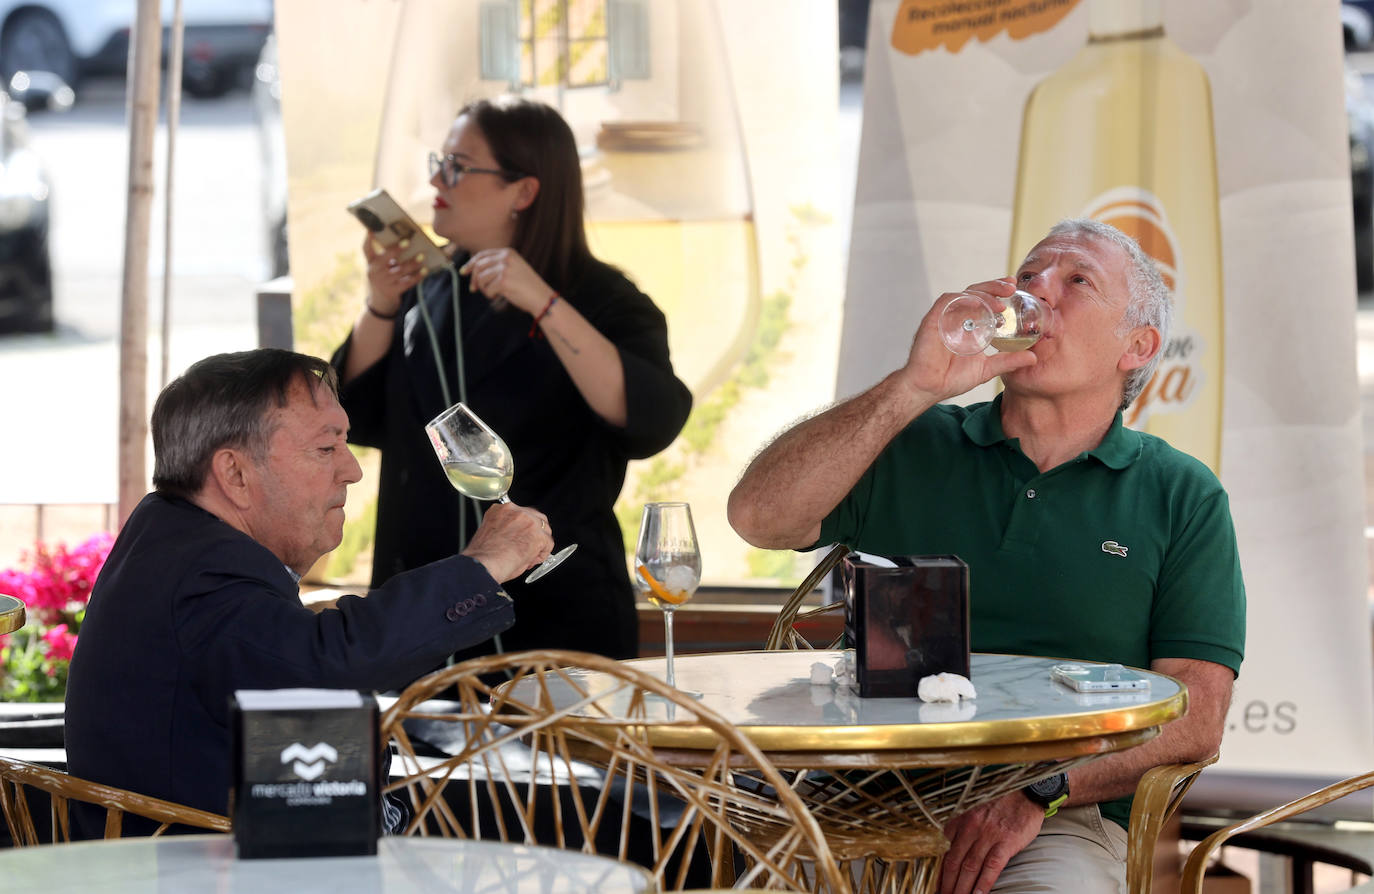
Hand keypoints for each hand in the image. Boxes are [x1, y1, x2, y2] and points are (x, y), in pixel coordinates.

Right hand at [362, 234, 425, 314]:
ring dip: (412, 263)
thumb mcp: (380, 268)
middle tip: (407, 241)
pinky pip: (407, 282)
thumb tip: (406, 241)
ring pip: (399, 271)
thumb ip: (387, 257)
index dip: (368, 239)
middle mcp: (374, 272)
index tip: (372, 229)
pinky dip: (417, 276)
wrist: (380, 304)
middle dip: (396, 249)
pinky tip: (425, 270)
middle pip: (384, 258)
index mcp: (370, 263)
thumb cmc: (384, 278)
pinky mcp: (393, 291)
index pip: (366, 248)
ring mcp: (383, 282)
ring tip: (422, 256)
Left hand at [459, 247, 551, 314]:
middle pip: (479, 266)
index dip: (471, 264)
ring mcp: (504, 269)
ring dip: (484, 289)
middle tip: (473, 289)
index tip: (464, 272)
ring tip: (494, 293)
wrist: (542, 297)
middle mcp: (506, 258)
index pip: (482, 255)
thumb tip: (473, 270)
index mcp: (508, 252)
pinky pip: (487, 289)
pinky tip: (499, 296)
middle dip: (474, 279)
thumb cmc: (527, 286)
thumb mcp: (513, 268)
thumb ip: (497, 265)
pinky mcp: (503, 281)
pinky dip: (490, 295)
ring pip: (481, 279)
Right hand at [461, 501, 553, 581]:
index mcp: (500, 510)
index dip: (523, 528)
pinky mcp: (537, 535)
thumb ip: (505, 529)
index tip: (522, 536)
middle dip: (535, 532)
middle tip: (530, 546)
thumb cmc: (482, 556)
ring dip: (540, 542)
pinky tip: (532, 560)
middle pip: (535, 517)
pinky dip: (543, 553)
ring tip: (530, 556)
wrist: (483, 564)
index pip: (520, 513)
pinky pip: (548, 543)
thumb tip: (516, 538)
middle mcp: (514, 511)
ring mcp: (527, 521)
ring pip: (544, 529)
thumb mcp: (490, 533)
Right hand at [895, 277, 1038, 405]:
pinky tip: (980, 305)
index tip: (1015, 289)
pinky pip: (948, 302)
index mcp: (969, 325)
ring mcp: (945, 317)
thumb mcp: (987, 369)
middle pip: (976, 292)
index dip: (998, 292)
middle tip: (1012, 287)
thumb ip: (1008, 361)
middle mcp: (957, 317)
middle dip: (995, 286)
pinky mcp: (933, 320)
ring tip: (1000, 301)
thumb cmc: (951, 379)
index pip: (984, 301)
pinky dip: (965, 300)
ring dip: (983, 293)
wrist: (928, 388)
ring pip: (964, 294)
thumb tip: (1033, 358)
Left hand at [938, 791, 1043, 893]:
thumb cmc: (1001, 804)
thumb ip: (961, 827)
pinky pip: (991, 867)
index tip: (937, 885)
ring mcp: (988, 836)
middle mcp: (971, 828)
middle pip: (954, 863)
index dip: (940, 872)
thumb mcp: (974, 810)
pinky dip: (983, 884)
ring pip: (970, 867)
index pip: (946, 852)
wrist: (1026, 793)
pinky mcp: (1005, 843)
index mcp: (961, 821)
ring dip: (962, 888)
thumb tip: (949, 846)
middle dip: (948, 884)